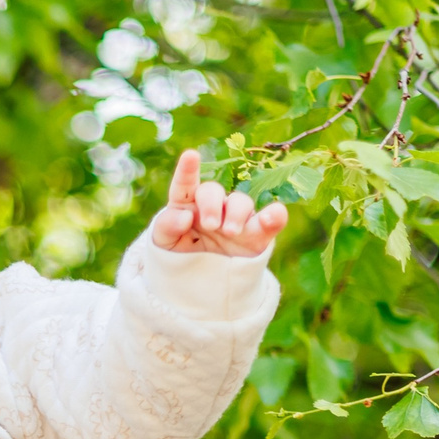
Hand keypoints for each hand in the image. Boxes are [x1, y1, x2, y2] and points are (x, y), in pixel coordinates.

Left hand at [148, 149, 286, 257]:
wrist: (203, 282)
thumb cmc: (180, 254)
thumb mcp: (163, 243)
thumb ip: (166, 227)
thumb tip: (185, 215)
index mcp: (186, 205)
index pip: (185, 185)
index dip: (188, 170)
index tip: (190, 156)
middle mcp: (214, 206)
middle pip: (213, 191)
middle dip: (211, 205)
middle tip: (210, 225)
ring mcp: (237, 218)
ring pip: (241, 202)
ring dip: (235, 214)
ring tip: (230, 232)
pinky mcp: (258, 234)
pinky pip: (272, 219)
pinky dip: (275, 216)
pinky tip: (272, 216)